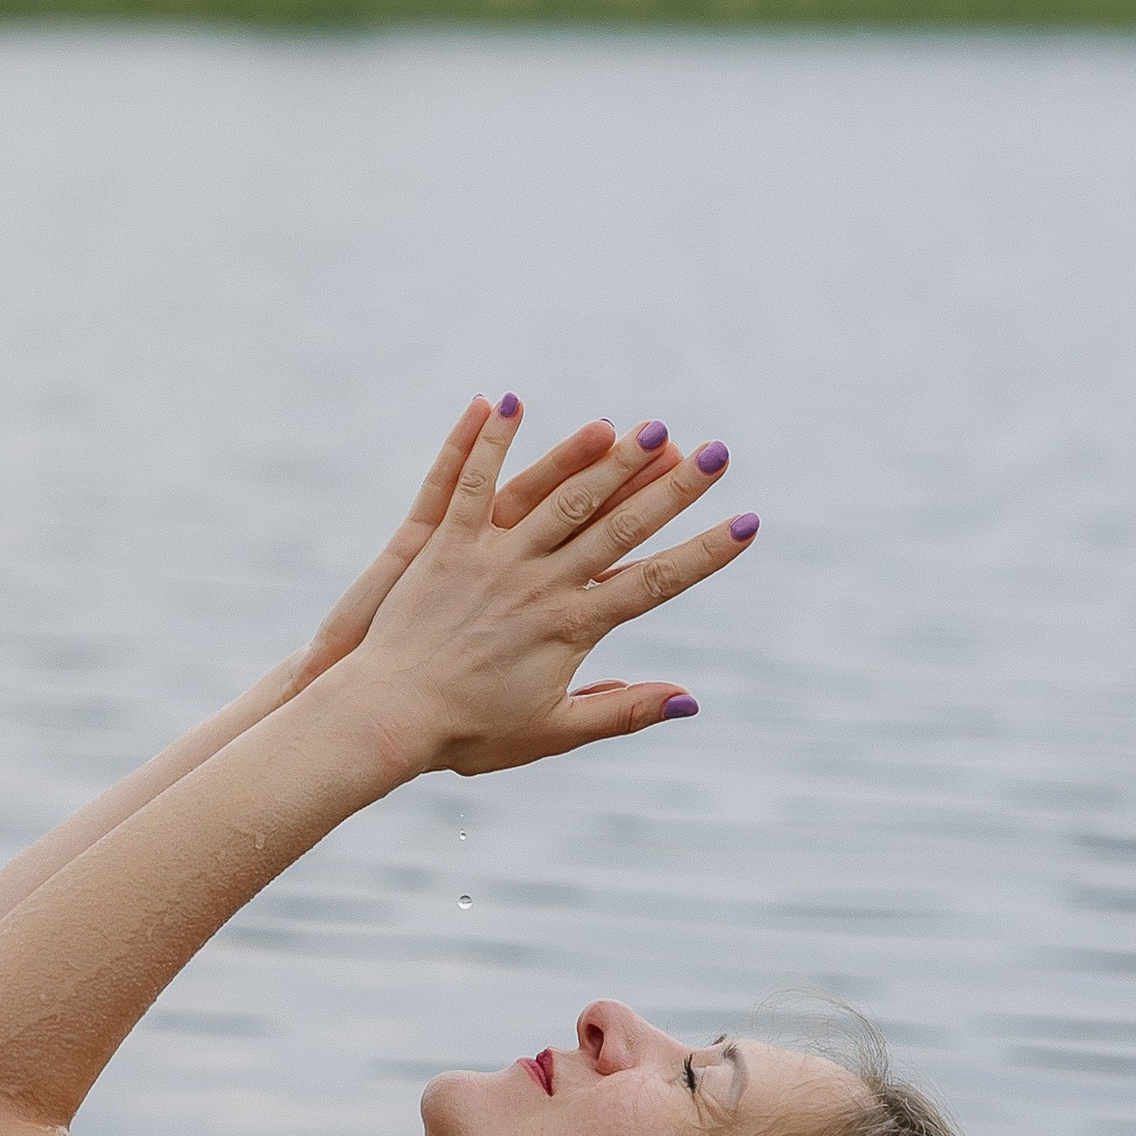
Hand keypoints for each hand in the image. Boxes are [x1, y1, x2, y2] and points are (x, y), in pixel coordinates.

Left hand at [342, 399, 754, 778]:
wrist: (388, 719)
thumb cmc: (469, 733)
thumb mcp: (552, 731)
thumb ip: (621, 711)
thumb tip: (689, 701)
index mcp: (570, 629)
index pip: (653, 584)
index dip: (704, 554)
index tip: (747, 524)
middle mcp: (538, 584)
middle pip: (618, 526)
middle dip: (673, 488)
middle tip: (715, 451)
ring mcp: (492, 558)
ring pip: (559, 496)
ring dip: (606, 457)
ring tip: (647, 426)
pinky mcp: (443, 544)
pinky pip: (469, 483)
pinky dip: (489, 441)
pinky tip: (510, 402)